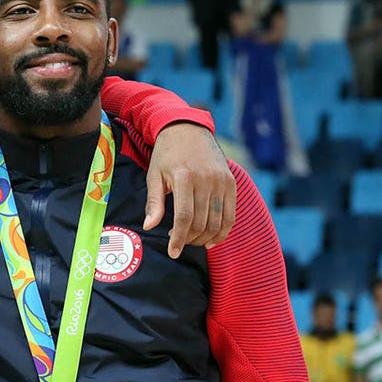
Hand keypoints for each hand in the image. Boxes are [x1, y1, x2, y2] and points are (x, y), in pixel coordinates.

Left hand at [146, 123, 235, 257]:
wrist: (189, 129)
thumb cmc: (167, 154)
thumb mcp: (154, 174)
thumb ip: (154, 202)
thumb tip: (149, 226)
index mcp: (184, 177)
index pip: (184, 218)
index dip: (179, 239)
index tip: (173, 252)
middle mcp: (206, 180)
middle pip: (201, 222)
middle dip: (190, 239)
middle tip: (179, 242)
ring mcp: (221, 181)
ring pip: (217, 221)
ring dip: (205, 238)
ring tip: (192, 240)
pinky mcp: (231, 182)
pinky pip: (230, 214)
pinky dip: (223, 230)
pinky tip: (212, 238)